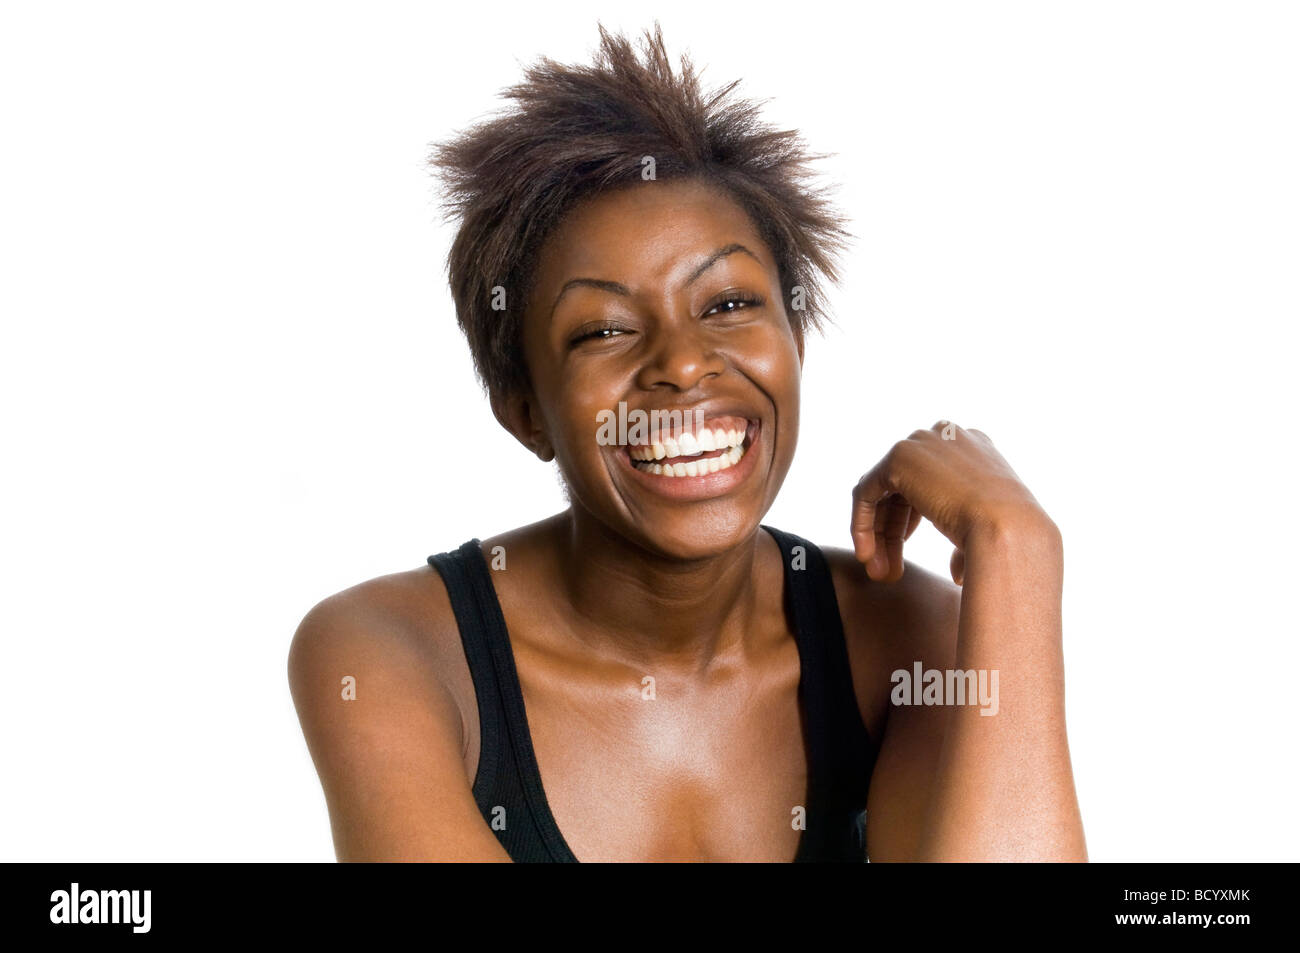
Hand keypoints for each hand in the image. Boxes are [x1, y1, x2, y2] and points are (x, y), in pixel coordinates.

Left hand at [850, 421, 1054, 583]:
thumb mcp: (986, 534)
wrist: (1010, 531)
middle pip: (903, 487)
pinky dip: (862, 524)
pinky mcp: (899, 457)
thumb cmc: (1009, 539)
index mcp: (975, 448)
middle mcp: (947, 438)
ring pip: (883, 492)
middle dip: (892, 532)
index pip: (928, 480)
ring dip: (878, 535)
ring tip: (879, 573)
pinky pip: (866, 492)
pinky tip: (868, 556)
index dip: (911, 519)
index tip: (905, 551)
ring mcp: (923, 443)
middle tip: (888, 572)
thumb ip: (965, 541)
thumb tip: (957, 571)